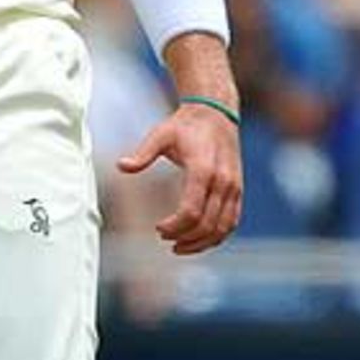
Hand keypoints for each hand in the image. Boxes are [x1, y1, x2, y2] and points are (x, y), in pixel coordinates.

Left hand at [118, 103, 241, 254]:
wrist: (216, 112)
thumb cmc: (185, 125)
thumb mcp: (160, 135)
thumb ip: (142, 154)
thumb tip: (121, 166)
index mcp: (203, 169)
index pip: (191, 211)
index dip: (174, 226)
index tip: (158, 228)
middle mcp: (223, 181)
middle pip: (206, 224)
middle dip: (185, 237)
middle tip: (165, 238)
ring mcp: (234, 187)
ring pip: (223, 228)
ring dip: (202, 243)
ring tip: (180, 247)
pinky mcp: (238, 190)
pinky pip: (232, 222)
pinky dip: (217, 236)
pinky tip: (198, 240)